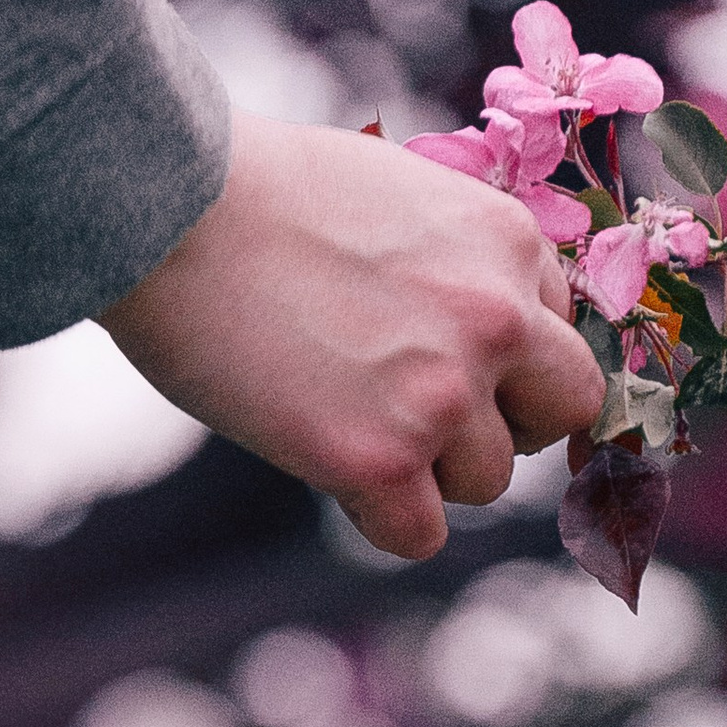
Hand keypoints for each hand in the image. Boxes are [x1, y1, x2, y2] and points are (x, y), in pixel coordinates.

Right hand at [101, 110, 608, 558]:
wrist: (163, 203)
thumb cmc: (257, 191)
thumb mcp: (401, 196)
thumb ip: (458, 263)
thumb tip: (481, 337)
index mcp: (509, 242)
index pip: (556, 334)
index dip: (503, 358)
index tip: (439, 354)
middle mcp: (497, 319)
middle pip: (564, 410)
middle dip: (508, 421)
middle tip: (428, 411)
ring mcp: (442, 392)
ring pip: (485, 481)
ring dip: (424, 468)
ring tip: (341, 412)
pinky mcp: (377, 457)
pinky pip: (419, 534)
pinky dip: (380, 517)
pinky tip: (327, 466)